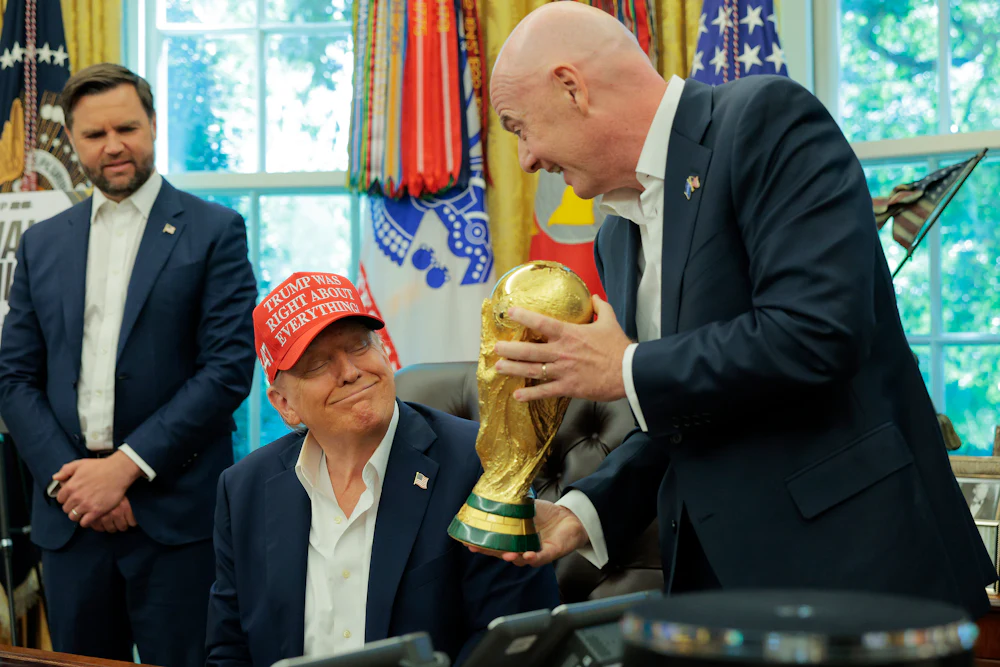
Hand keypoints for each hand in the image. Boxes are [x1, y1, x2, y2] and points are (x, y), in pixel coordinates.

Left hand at [54, 452, 143, 528]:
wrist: (119, 471)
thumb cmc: (100, 466)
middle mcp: (76, 497)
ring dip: (77, 514)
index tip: (73, 497)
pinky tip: (90, 515)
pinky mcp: (96, 511)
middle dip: (72, 506)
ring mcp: (86, 505)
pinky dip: (86, 521)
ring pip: (73, 517)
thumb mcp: (80, 464)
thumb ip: (65, 470)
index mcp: (70, 486)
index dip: (66, 498)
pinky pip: (84, 523)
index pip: (60, 499)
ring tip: (84, 510)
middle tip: (80, 503)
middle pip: (66, 509)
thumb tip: (56, 477)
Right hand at [467, 500, 589, 566]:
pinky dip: (533, 557)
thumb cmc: (544, 514)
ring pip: (519, 560)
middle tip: (477, 548)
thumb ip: (511, 502)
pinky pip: (539, 558)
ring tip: (506, 554)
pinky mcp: (548, 553)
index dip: (480, 543)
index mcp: (511, 537)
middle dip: (489, 552)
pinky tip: (528, 554)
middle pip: (501, 553)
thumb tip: (496, 487)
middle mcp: (519, 547)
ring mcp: (533, 551)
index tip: (467, 541)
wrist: (568, 517)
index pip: (493, 542)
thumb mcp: (525, 506)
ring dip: (512, 557)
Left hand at [494, 295, 630, 401]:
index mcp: (570, 334)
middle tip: (495, 348)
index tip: (510, 312)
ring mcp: (563, 371)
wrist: (628, 372)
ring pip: (533, 370)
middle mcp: (562, 352)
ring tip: (498, 367)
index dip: (524, 316)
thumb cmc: (618, 347)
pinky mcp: (568, 387)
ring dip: (514, 369)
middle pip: (530, 350)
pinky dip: (530, 394)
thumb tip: (594, 296)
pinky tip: (517, 395)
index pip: (542, 323)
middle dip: (510, 349)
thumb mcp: (610, 321)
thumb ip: (600, 307)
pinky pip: (545, 391)